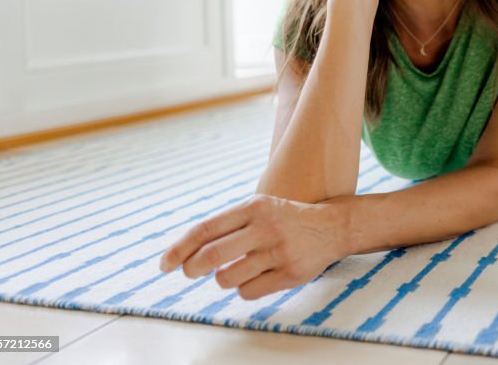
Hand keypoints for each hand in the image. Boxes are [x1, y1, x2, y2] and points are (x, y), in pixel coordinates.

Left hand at [159, 194, 347, 299]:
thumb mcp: (257, 209)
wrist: (332, 226)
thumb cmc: (284, 219)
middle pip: (211, 256)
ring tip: (237, 270)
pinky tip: (257, 277)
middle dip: (192, 269)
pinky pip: (248, 291)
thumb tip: (185, 253)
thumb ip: (226, 226)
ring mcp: (279, 251)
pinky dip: (245, 288)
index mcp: (253, 207)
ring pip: (228, 278)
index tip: (164, 265)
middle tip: (190, 272)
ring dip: (224, 279)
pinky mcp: (290, 274)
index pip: (205, 229)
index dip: (180, 249)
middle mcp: (266, 227)